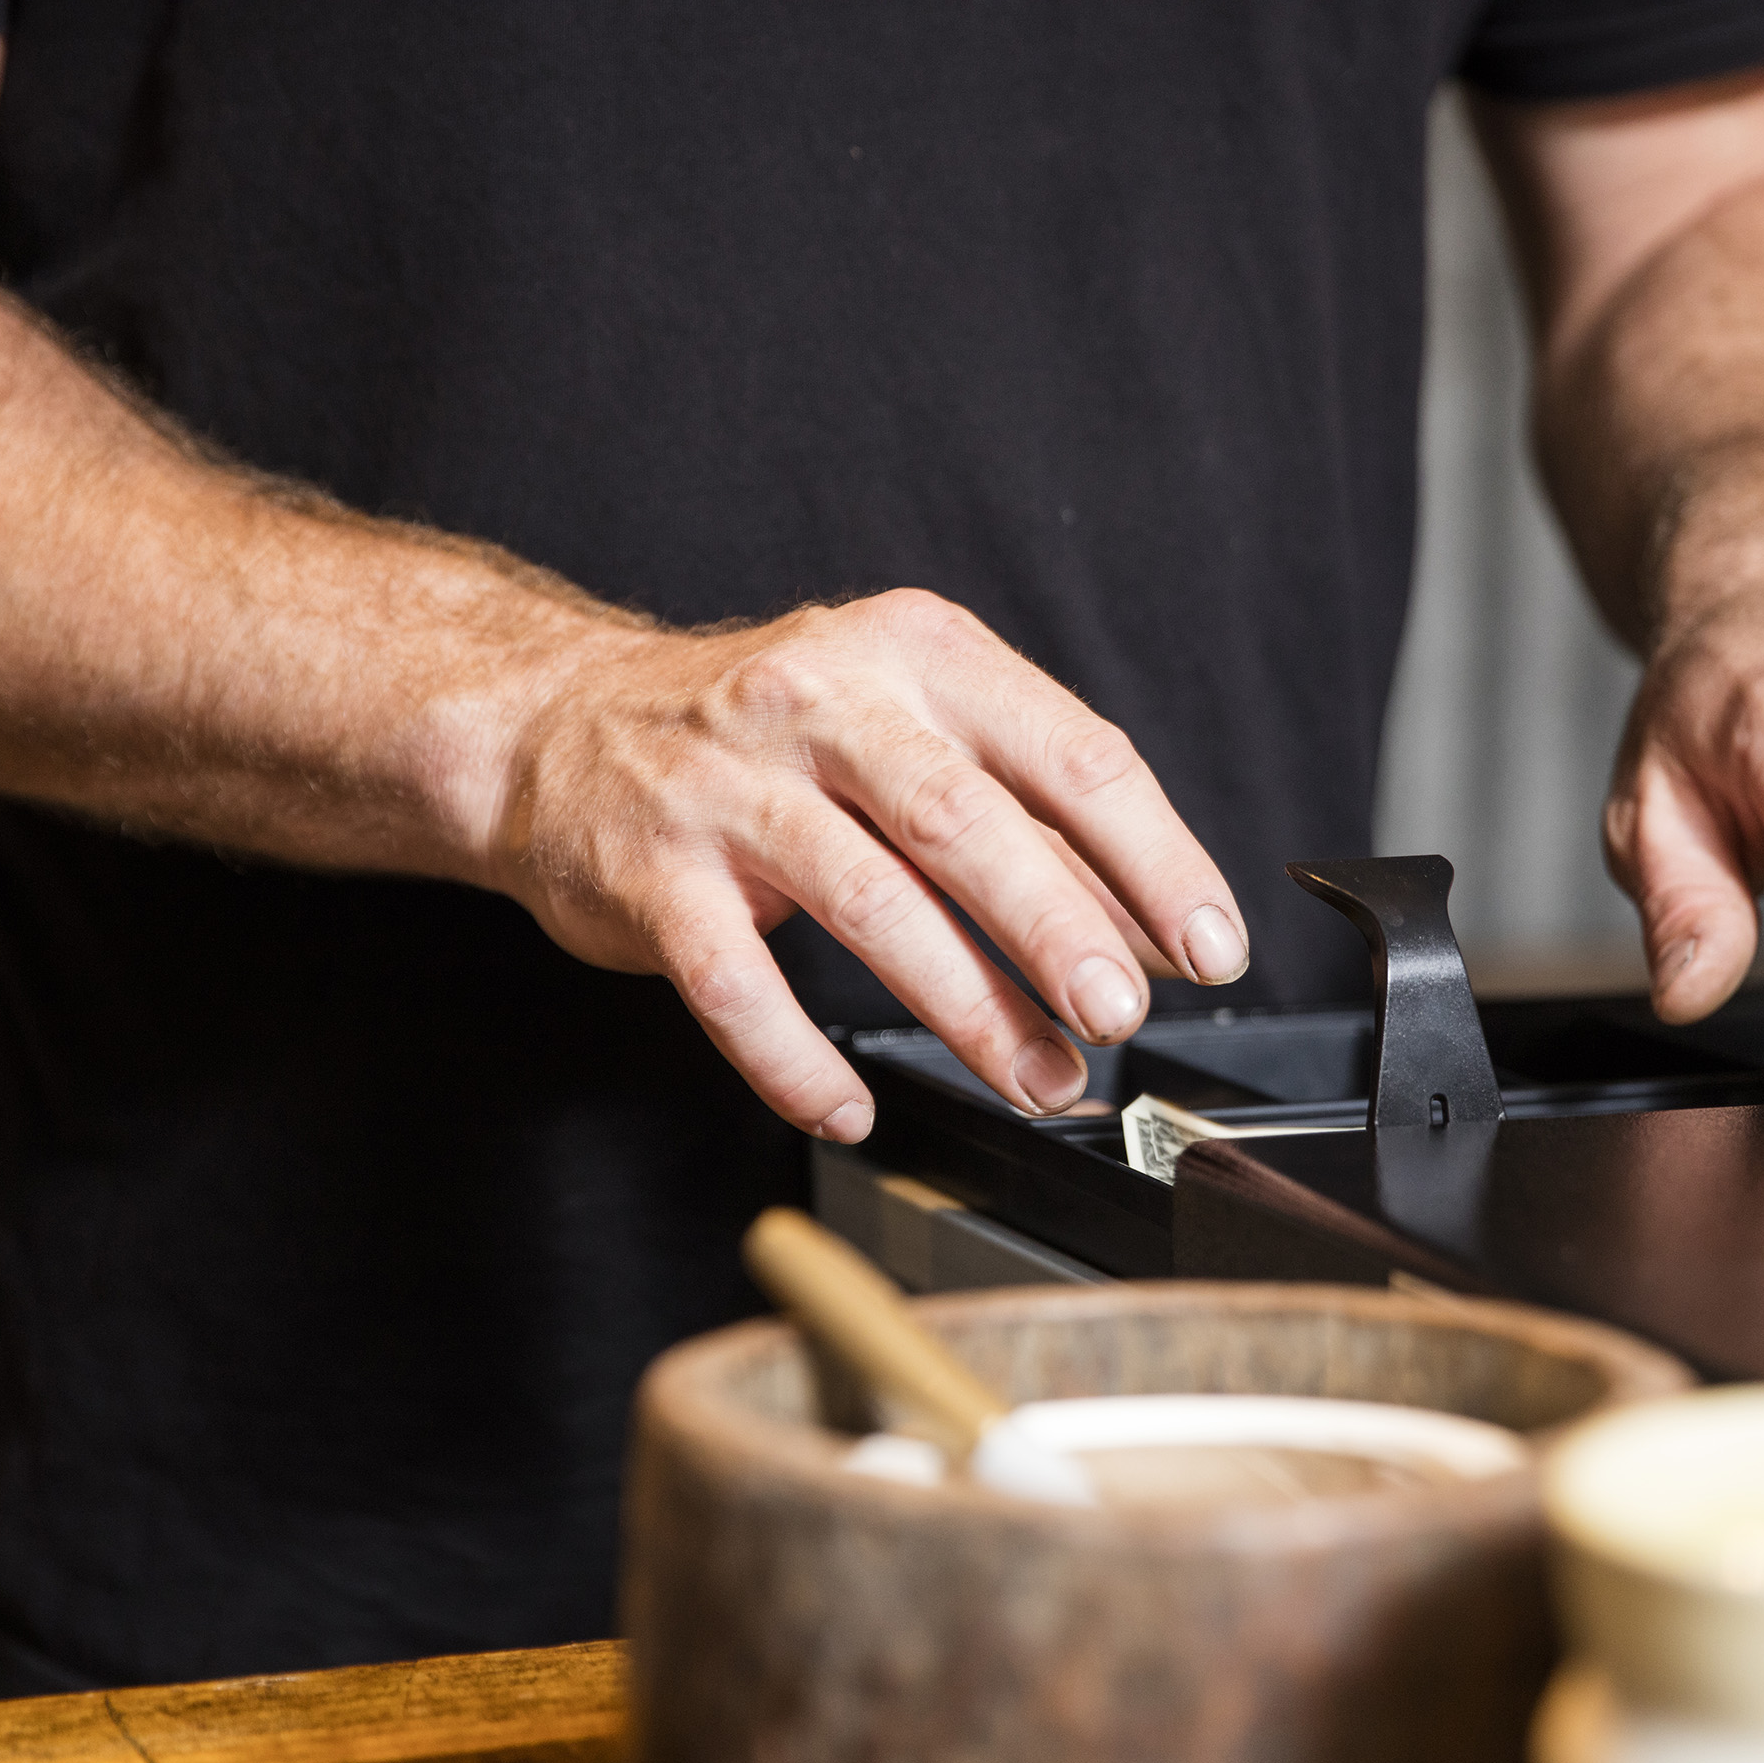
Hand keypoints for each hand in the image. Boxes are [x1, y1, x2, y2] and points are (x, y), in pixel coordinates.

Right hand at [473, 588, 1249, 1139]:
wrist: (555, 723)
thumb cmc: (768, 738)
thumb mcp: (907, 726)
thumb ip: (1022, 815)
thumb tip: (1146, 930)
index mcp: (918, 654)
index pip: (1067, 753)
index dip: (1152, 859)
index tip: (1208, 946)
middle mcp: (825, 702)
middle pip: (966, 820)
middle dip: (1059, 929)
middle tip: (1121, 1015)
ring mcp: (729, 787)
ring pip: (866, 902)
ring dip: (967, 1006)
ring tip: (1036, 1078)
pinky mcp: (652, 874)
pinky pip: (735, 983)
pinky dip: (798, 1057)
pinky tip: (851, 1108)